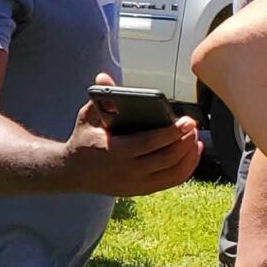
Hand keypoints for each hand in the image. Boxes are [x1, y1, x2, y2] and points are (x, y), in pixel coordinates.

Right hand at [61, 73, 203, 196]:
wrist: (71, 172)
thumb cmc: (83, 140)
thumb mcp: (87, 118)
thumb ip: (100, 98)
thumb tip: (104, 76)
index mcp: (115, 151)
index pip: (151, 143)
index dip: (173, 132)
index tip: (188, 121)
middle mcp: (127, 171)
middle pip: (167, 158)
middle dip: (185, 141)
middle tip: (193, 126)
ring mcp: (135, 183)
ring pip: (173, 172)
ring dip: (189, 155)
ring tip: (195, 139)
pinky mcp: (140, 190)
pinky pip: (170, 181)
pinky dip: (185, 169)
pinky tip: (191, 154)